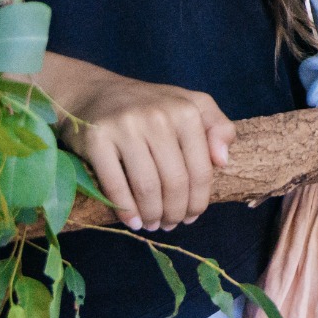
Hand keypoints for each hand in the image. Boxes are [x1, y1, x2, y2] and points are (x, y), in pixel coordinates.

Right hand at [49, 66, 233, 231]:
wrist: (94, 93)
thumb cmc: (150, 106)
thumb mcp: (190, 105)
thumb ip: (218, 127)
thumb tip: (223, 161)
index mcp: (186, 111)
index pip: (201, 170)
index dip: (198, 200)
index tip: (192, 216)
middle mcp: (158, 116)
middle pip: (174, 182)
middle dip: (175, 212)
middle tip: (170, 224)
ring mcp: (126, 127)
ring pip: (147, 188)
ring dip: (152, 215)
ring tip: (152, 224)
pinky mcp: (97, 139)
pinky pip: (115, 185)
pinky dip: (126, 210)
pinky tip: (133, 221)